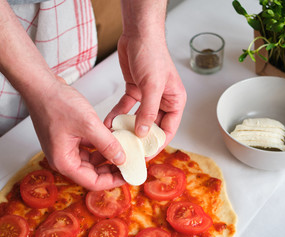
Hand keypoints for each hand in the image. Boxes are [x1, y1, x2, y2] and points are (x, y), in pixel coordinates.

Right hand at [27, 77, 125, 190]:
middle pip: (93, 173)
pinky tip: (114, 139)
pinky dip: (101, 145)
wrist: (42, 85)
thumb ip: (107, 144)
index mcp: (64, 162)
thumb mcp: (88, 125)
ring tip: (126, 151)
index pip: (93, 182)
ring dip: (108, 156)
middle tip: (130, 163)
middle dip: (112, 169)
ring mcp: (66, 148)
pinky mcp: (69, 138)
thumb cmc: (56, 103)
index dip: (113, 181)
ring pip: (92, 160)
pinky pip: (89, 147)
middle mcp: (64, 158)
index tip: (128, 175)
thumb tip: (121, 159)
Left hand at [104, 34, 186, 149]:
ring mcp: (148, 96)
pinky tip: (109, 123)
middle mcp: (163, 100)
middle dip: (140, 138)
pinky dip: (118, 115)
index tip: (145, 155)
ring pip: (138, 118)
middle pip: (152, 126)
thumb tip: (142, 133)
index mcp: (175, 101)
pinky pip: (126, 108)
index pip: (168, 129)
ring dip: (128, 127)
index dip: (157, 143)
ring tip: (117, 139)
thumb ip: (148, 111)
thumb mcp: (152, 86)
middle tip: (128, 150)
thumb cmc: (153, 55)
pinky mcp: (135, 91)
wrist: (138, 34)